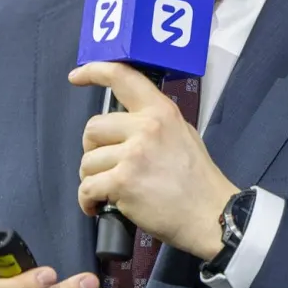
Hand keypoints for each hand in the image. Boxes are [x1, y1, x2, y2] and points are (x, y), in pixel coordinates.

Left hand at [69, 62, 239, 260]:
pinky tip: (97, 206)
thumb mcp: (184, 134)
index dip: (93, 71)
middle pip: (93, 128)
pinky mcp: (123, 182)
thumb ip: (155, 123)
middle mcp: (146, 128)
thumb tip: (127, 124)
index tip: (77, 76)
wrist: (211, 215)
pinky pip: (87, 188)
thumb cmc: (198, 182)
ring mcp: (133, 155)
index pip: (122, 77)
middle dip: (92, 150)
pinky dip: (87, 201)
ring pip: (87, 162)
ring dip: (92, 179)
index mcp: (161, 112)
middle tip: (106, 166)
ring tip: (109, 190)